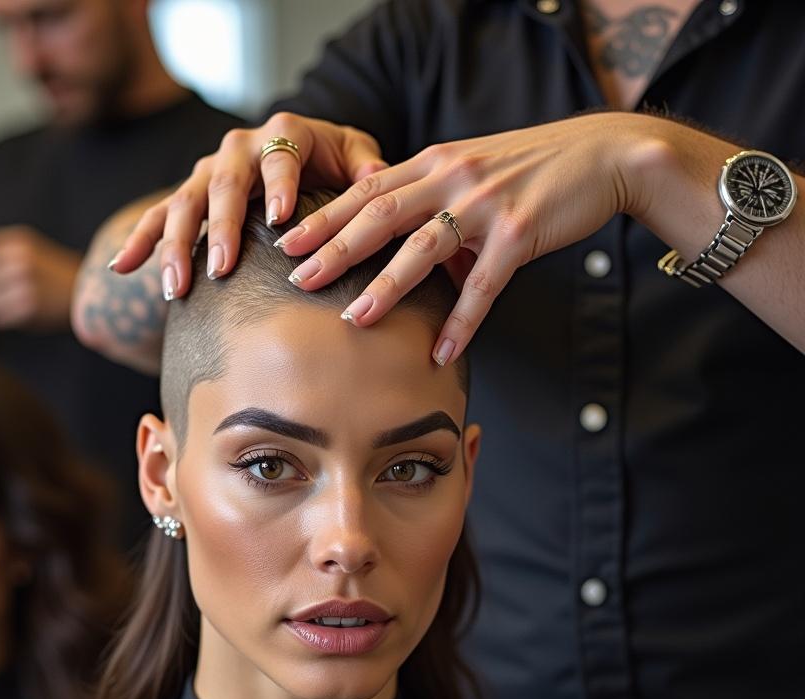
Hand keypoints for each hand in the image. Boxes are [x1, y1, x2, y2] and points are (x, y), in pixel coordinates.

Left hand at [0, 227, 81, 331]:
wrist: (89, 292)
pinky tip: (21, 309)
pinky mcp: (27, 310)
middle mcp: (17, 262)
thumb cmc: (52, 271)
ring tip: (15, 297)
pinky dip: (1, 316)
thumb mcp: (26, 248)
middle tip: (1, 285)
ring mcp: (23, 287)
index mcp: (15, 242)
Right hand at [109, 112, 387, 300]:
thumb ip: (365, 166)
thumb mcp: (354, 154)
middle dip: (220, 228)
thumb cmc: (332, 160)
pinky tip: (121, 268)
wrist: (301, 148)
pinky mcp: (189, 195)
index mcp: (282, 133)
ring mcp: (208, 172)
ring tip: (177, 288)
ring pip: (183, 205)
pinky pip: (155, 216)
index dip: (279, 185)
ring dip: (175, 246)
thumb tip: (377, 182)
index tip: (281, 219)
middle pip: (223, 185)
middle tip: (221, 267)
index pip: (279, 158)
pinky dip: (138, 242)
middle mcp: (238, 148)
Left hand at [274, 112, 657, 363]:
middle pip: (380, 216)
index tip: (287, 243)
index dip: (324, 217)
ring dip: (386, 287)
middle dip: (334, 250)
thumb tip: (396, 248)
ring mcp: (485, 205)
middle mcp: (452, 178)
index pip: (367, 191)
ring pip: (423, 249)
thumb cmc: (530, 169)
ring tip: (353, 318)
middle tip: (297, 279)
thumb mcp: (470, 172)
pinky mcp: (519, 234)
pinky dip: (461, 322)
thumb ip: (430, 202)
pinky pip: (482, 286)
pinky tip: (443, 353)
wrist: (601, 156)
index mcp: (433, 163)